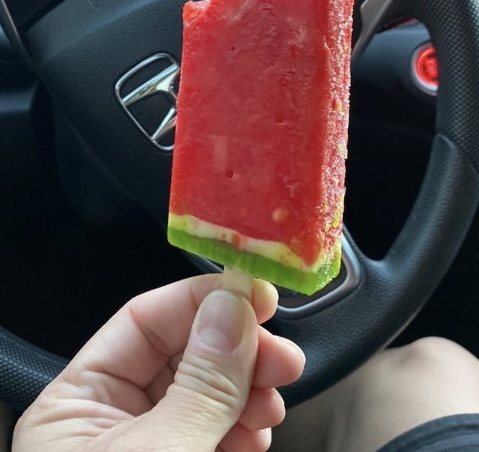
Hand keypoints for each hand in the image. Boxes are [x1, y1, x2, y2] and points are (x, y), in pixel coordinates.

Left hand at [13, 275, 304, 451]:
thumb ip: (199, 385)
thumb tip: (231, 310)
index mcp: (76, 405)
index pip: (144, 321)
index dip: (202, 300)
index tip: (254, 294)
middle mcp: (108, 422)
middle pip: (182, 356)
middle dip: (238, 351)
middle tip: (281, 355)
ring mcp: (145, 447)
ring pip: (205, 393)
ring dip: (247, 390)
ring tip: (274, 401)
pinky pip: (213, 430)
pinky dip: (242, 427)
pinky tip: (258, 433)